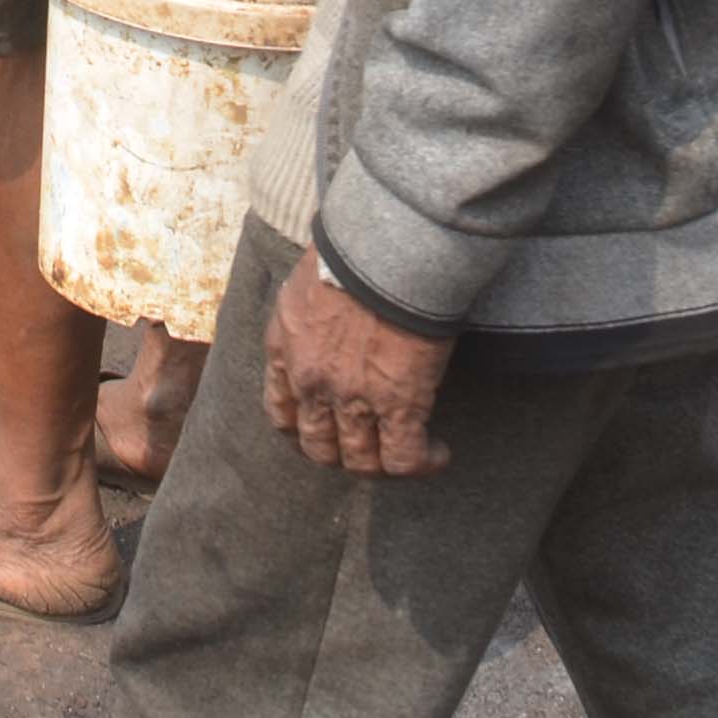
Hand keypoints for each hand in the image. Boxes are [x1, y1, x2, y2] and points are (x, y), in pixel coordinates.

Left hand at [260, 247, 454, 476]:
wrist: (384, 252)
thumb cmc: (351, 251)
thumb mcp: (305, 282)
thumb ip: (308, 311)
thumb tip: (329, 315)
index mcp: (285, 349)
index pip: (281, 412)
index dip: (302, 431)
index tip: (324, 430)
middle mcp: (312, 382)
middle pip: (318, 447)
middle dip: (343, 455)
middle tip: (369, 446)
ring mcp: (353, 398)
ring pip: (361, 462)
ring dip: (384, 465)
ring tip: (409, 453)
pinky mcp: (398, 405)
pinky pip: (404, 458)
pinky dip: (422, 464)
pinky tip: (437, 453)